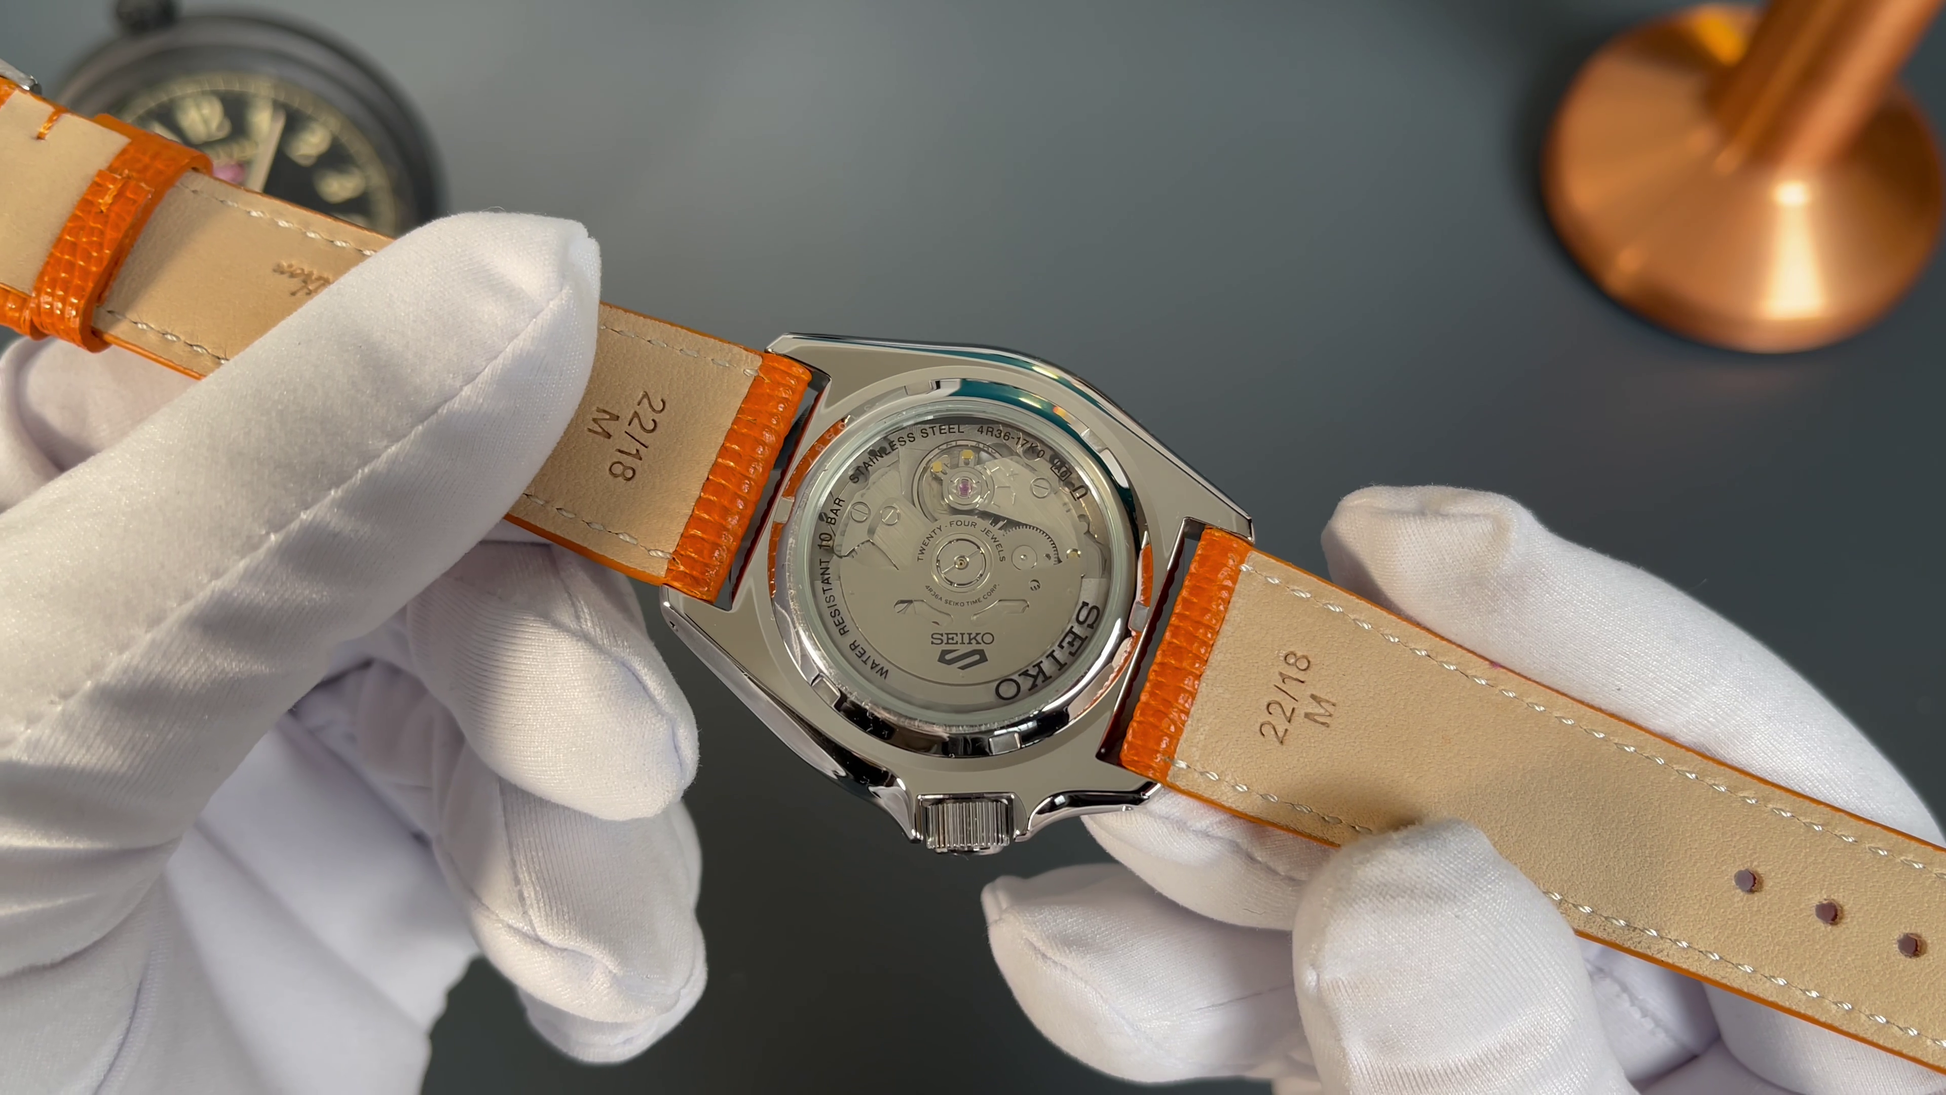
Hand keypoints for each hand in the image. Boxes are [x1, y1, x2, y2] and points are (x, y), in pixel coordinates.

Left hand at [0, 215, 702, 1092]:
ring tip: (592, 930)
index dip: (410, 339)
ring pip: (513, 670)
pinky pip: (542, 819)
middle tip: (600, 756)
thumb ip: (278, 499)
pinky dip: (608, 899)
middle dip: (536, 648)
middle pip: (423, 501)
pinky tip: (598, 975)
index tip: (578, 380)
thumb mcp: (37, 734)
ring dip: (592, 808)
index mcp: (9, 494)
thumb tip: (518, 286)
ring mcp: (267, 735)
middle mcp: (144, 592)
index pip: (220, 316)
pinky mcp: (373, 869)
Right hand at [985, 486, 1945, 1093]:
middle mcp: (1712, 1024)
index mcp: (1875, 1020)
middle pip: (1531, 826)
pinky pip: (1306, 1016)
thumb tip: (1403, 888)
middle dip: (1332, 752)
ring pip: (1378, 920)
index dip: (1582, 627)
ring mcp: (1558, 1052)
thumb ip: (1517, 1069)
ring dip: (1209, 874)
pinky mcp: (1430, 1087)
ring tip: (1110, 826)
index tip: (1416, 539)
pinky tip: (1091, 948)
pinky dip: (1185, 987)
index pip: (1754, 773)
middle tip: (1205, 680)